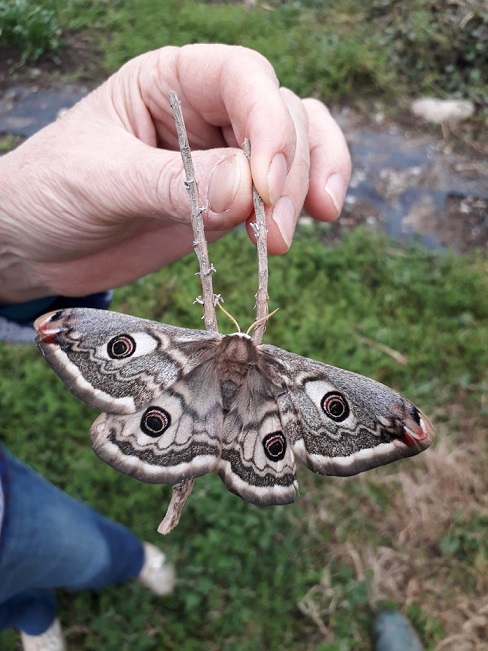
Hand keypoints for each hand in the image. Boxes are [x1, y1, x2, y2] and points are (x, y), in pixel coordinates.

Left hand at [0, 44, 350, 302]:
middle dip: (287, 173)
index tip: (263, 182)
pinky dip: (299, 206)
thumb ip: (172, 184)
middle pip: (280, 116)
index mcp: (169, 80)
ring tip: (284, 237)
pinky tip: (305, 224)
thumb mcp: (101, 180)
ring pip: (296, 149)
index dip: (267, 122)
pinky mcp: (229, 203)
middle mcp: (205, 112)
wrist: (38, 244)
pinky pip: (280, 194)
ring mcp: (223, 158)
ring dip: (305, 188)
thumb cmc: (50, 193)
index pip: (242, 77)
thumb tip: (247, 190)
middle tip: (273, 232)